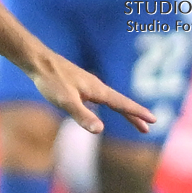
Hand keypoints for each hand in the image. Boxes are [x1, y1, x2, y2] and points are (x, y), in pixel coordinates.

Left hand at [28, 49, 154, 134]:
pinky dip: (108, 105)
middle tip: (147, 129)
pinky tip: (99, 107)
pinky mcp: (79, 84)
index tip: (153, 120)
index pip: (122, 104)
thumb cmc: (51, 81)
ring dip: (123, 111)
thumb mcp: (66, 102)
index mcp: (97, 91)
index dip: (137, 113)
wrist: (38, 62)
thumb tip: (100, 130)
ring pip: (111, 100)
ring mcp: (89, 85)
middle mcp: (97, 87)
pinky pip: (100, 97)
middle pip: (120, 103)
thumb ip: (83, 116)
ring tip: (131, 120)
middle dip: (134, 116)